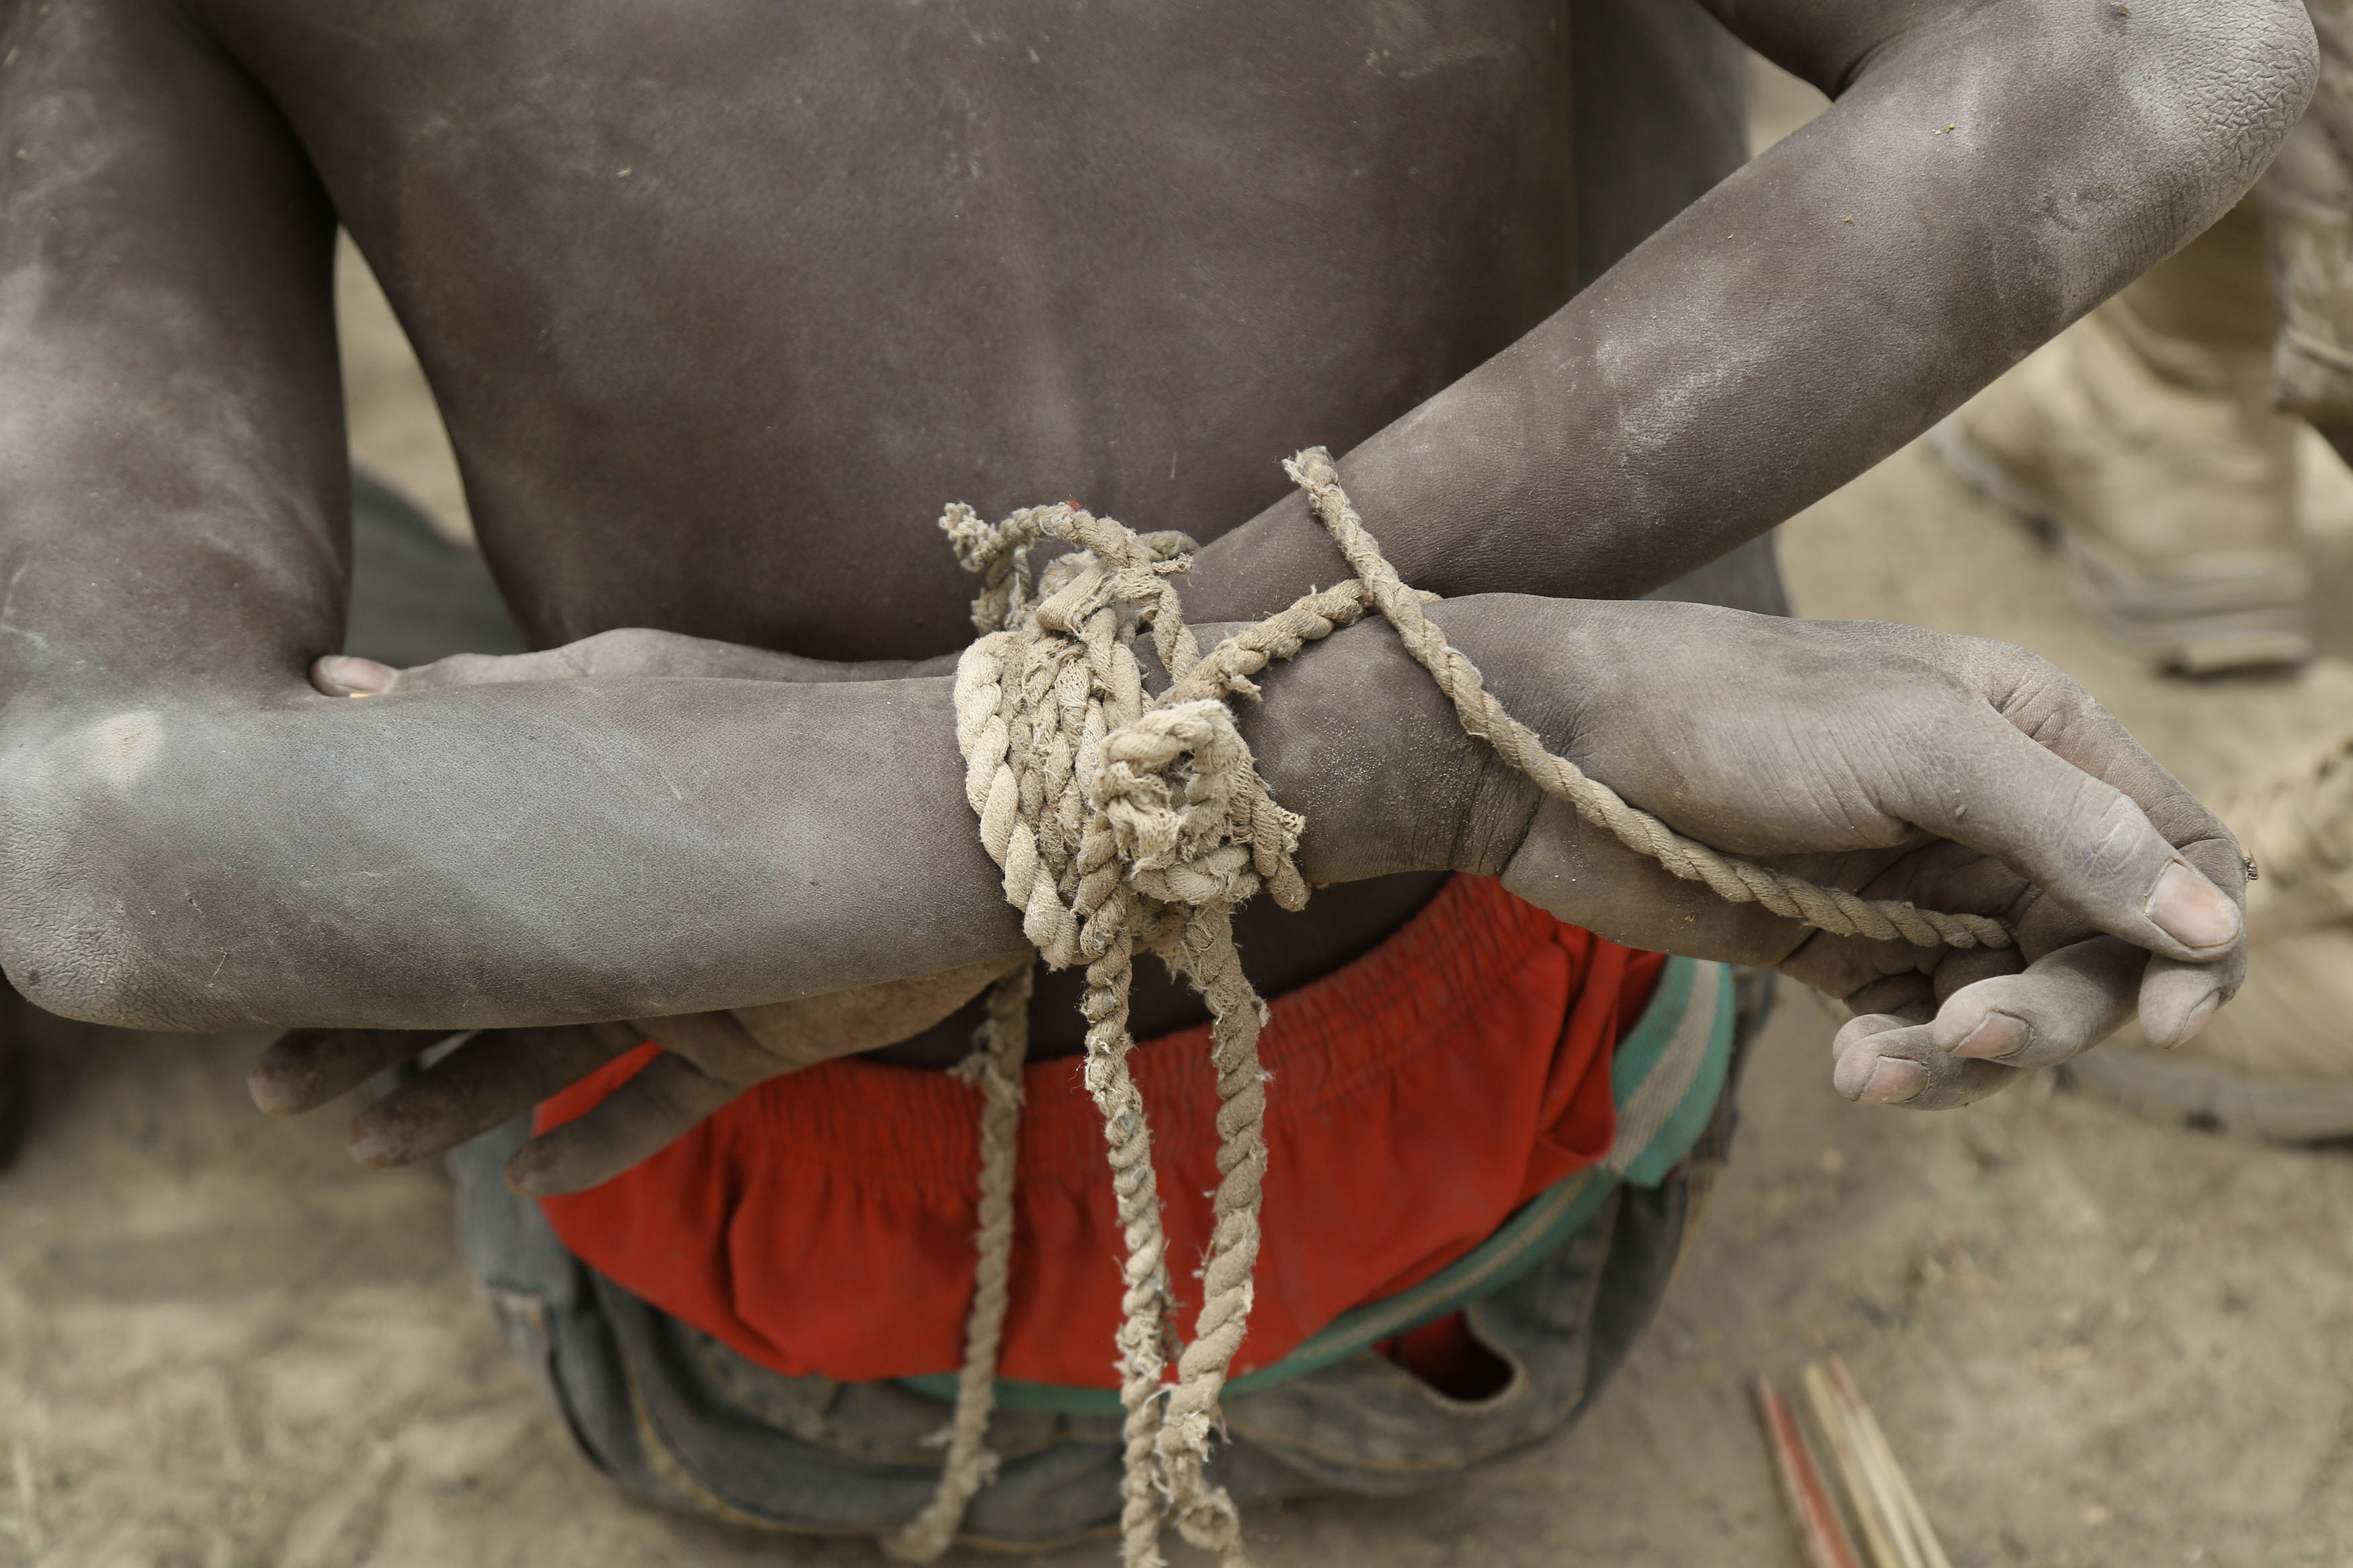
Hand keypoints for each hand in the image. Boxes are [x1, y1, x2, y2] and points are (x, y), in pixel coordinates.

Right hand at [260, 631, 1007, 1193]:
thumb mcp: (617, 694)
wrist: (957, 795)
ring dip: (457, 1097)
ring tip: (371, 1144)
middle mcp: (622, 908)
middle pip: (471, 987)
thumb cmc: (781, 726)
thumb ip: (487, 706)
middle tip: (279, 1089)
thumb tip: (333, 689)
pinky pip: (664, 1106)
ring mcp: (684, 978)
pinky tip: (531, 1182)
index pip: (436, 893)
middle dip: (373, 1033)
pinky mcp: (756, 1037)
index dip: (348, 939)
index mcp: (576, 828)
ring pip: (545, 1056)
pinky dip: (601, 1142)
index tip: (244, 973)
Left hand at [1413, 597, 2244, 1108]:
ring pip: (2008, 1009)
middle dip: (2056, 1012)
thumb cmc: (1736, 715)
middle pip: (2099, 952)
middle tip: (1973, 1030)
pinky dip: (1903, 1065)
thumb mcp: (1918, 750)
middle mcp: (1994, 814)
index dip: (2197, 943)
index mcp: (2038, 735)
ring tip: (1881, 1065)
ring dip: (1967, 1057)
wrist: (1559, 753)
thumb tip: (2212, 927)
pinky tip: (1851, 1071)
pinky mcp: (1843, 950)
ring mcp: (1917, 889)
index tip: (2165, 1024)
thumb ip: (2068, 833)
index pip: (2181, 851)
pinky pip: (1920, 1033)